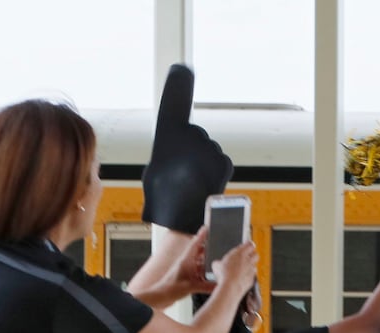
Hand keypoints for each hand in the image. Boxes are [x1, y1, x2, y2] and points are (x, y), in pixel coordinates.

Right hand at [141, 65, 233, 233]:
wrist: (180, 216)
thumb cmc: (162, 197)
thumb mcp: (155, 169)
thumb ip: (165, 153)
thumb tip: (174, 154)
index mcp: (169, 135)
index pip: (173, 105)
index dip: (179, 87)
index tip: (182, 69)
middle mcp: (192, 136)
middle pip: (195, 137)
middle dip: (192, 152)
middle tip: (183, 172)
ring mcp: (210, 148)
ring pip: (208, 152)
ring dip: (203, 164)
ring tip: (193, 182)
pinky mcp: (224, 162)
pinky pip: (219, 162)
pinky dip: (214, 172)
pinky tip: (206, 184)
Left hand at [158, 229, 215, 297]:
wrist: (160, 297)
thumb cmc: (169, 289)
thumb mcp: (191, 286)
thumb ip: (207, 286)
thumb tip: (220, 285)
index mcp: (186, 260)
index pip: (195, 244)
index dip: (201, 235)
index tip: (207, 227)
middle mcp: (187, 263)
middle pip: (199, 251)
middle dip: (208, 246)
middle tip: (218, 243)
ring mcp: (187, 270)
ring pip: (200, 262)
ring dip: (208, 260)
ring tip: (218, 260)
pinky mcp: (188, 277)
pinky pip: (200, 271)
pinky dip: (206, 272)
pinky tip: (212, 276)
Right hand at [211, 240, 258, 299]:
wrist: (230, 287)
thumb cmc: (223, 274)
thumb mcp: (216, 265)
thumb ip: (219, 262)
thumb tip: (217, 264)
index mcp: (240, 253)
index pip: (250, 244)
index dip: (249, 244)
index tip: (247, 245)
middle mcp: (248, 260)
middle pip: (255, 254)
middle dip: (252, 255)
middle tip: (247, 256)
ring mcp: (251, 270)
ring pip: (254, 265)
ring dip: (250, 266)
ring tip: (242, 268)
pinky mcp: (252, 279)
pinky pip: (252, 275)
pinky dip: (248, 275)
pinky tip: (242, 277)